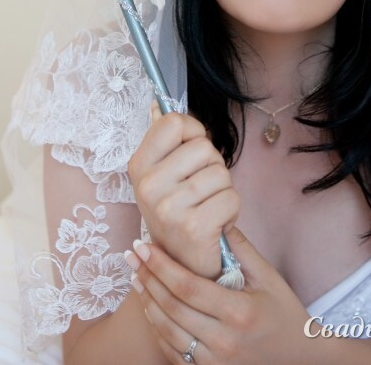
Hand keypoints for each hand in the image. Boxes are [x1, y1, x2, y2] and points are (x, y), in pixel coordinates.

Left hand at [125, 226, 311, 364]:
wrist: (302, 361)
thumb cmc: (286, 315)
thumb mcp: (269, 278)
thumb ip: (242, 250)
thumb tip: (217, 221)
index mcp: (238, 313)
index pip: (187, 286)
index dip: (161, 265)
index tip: (144, 246)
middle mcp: (223, 341)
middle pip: (171, 307)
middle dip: (147, 278)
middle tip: (131, 256)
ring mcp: (214, 362)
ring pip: (167, 331)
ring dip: (147, 302)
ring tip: (135, 278)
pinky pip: (173, 352)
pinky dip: (157, 328)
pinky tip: (150, 307)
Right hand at [128, 103, 240, 278]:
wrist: (182, 266)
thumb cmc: (177, 212)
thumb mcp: (162, 174)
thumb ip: (163, 139)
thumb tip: (158, 104)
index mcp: (139, 166)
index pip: (174, 122)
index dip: (193, 133)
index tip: (191, 155)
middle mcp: (148, 185)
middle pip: (204, 147)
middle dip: (212, 166)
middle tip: (200, 190)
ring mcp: (168, 208)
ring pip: (221, 172)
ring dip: (223, 190)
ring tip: (207, 207)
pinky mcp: (193, 227)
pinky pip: (231, 197)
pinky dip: (231, 210)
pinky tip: (215, 224)